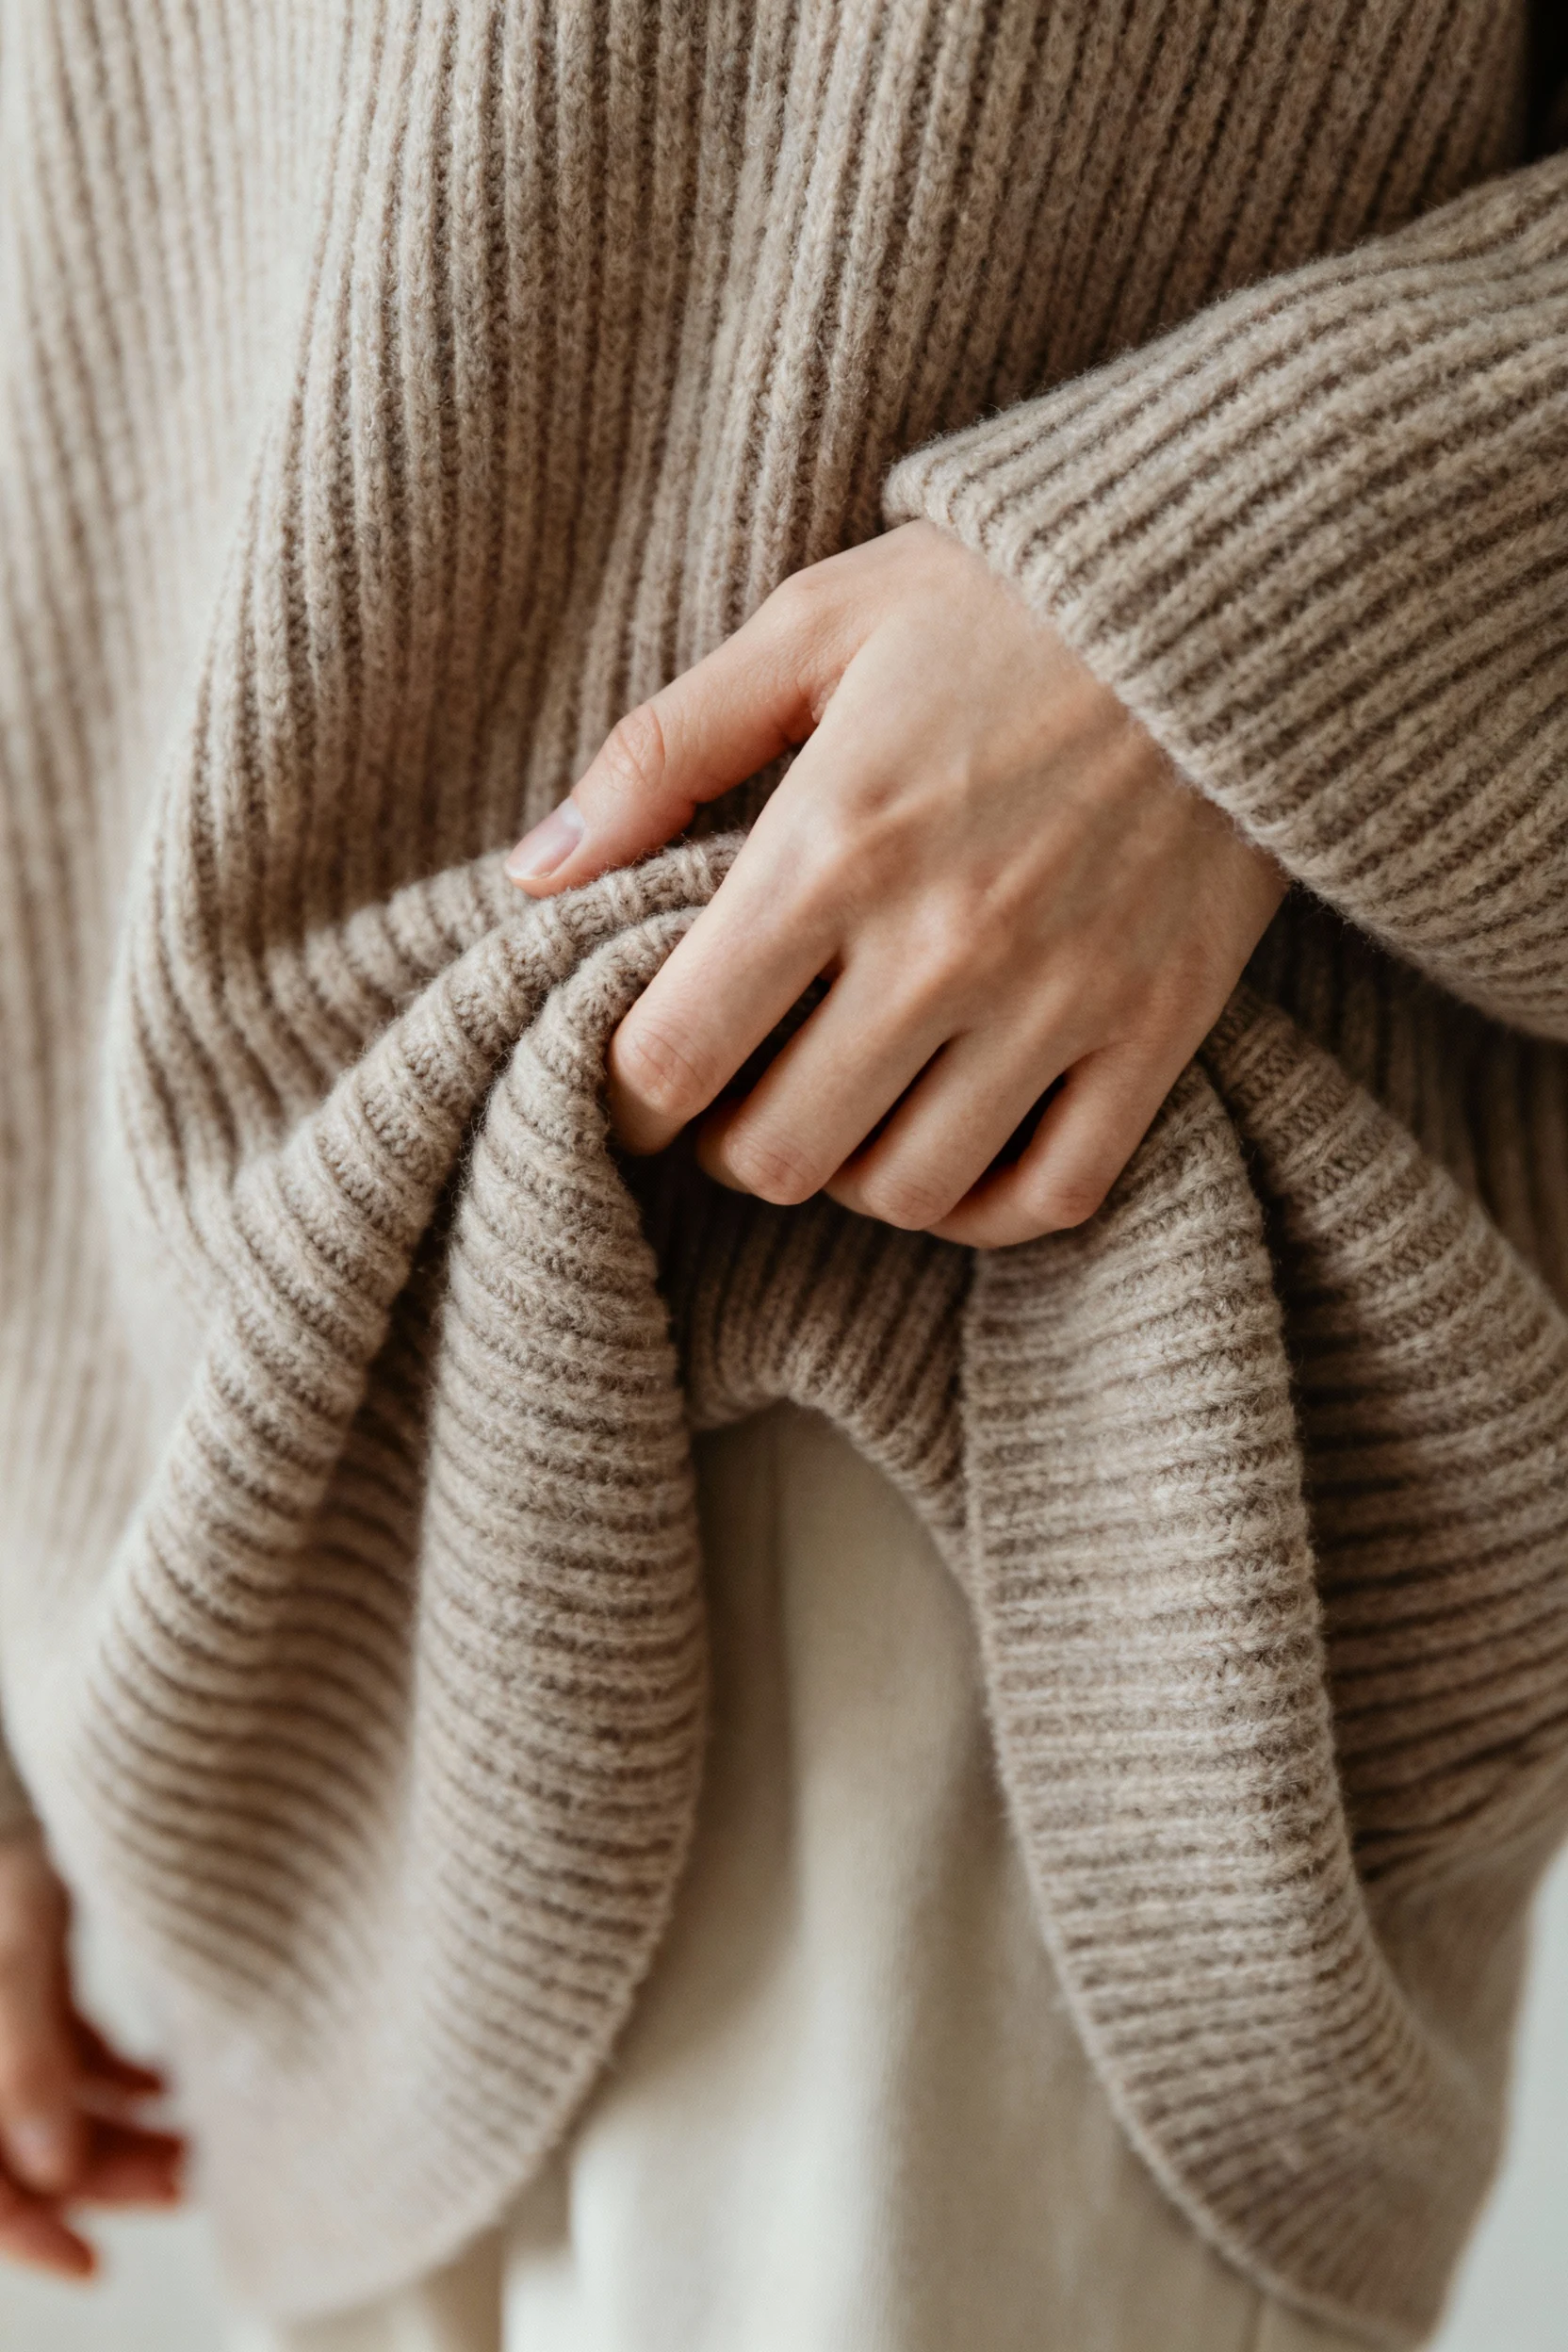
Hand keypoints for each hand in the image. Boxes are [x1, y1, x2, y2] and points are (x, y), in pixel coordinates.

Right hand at [0, 1832, 183, 2276]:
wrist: (54, 1763)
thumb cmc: (17, 1842)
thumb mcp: (18, 1951)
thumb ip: (29, 2054)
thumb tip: (55, 2173)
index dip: (24, 2232)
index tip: (94, 2265)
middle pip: (24, 2144)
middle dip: (103, 2174)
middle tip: (189, 2179)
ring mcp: (2, 2009)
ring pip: (55, 2105)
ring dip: (121, 2132)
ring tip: (198, 2143)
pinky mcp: (33, 1977)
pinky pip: (69, 2057)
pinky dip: (116, 2079)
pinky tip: (168, 2084)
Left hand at [506, 521, 1286, 1245]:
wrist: (1240, 581)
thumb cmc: (1003, 597)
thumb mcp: (812, 625)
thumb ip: (662, 749)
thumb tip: (535, 869)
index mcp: (832, 845)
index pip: (675, 1058)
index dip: (625, 1102)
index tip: (631, 1091)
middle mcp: (940, 944)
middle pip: (779, 1155)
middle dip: (730, 1144)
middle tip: (739, 1094)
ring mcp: (1059, 998)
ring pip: (907, 1192)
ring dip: (851, 1172)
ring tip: (846, 1108)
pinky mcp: (1158, 1026)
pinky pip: (1053, 1193)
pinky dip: (988, 1203)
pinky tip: (957, 1142)